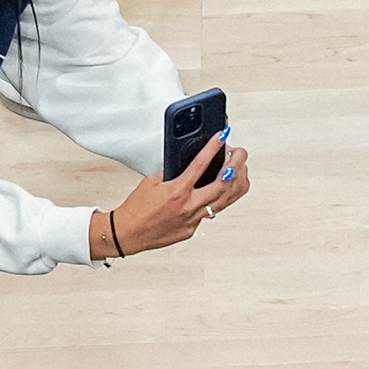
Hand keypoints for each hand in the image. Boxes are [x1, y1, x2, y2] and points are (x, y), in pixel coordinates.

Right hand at [93, 133, 248, 258]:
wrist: (128, 233)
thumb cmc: (137, 207)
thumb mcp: (151, 181)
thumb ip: (171, 172)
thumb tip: (186, 163)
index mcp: (177, 191)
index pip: (200, 164)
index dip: (213, 147)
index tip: (223, 135)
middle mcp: (188, 207)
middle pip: (223, 185)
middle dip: (236, 165)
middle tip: (240, 154)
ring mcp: (192, 220)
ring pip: (224, 201)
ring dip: (234, 184)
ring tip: (237, 171)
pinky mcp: (191, 230)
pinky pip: (208, 214)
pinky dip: (216, 200)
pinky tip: (219, 190)